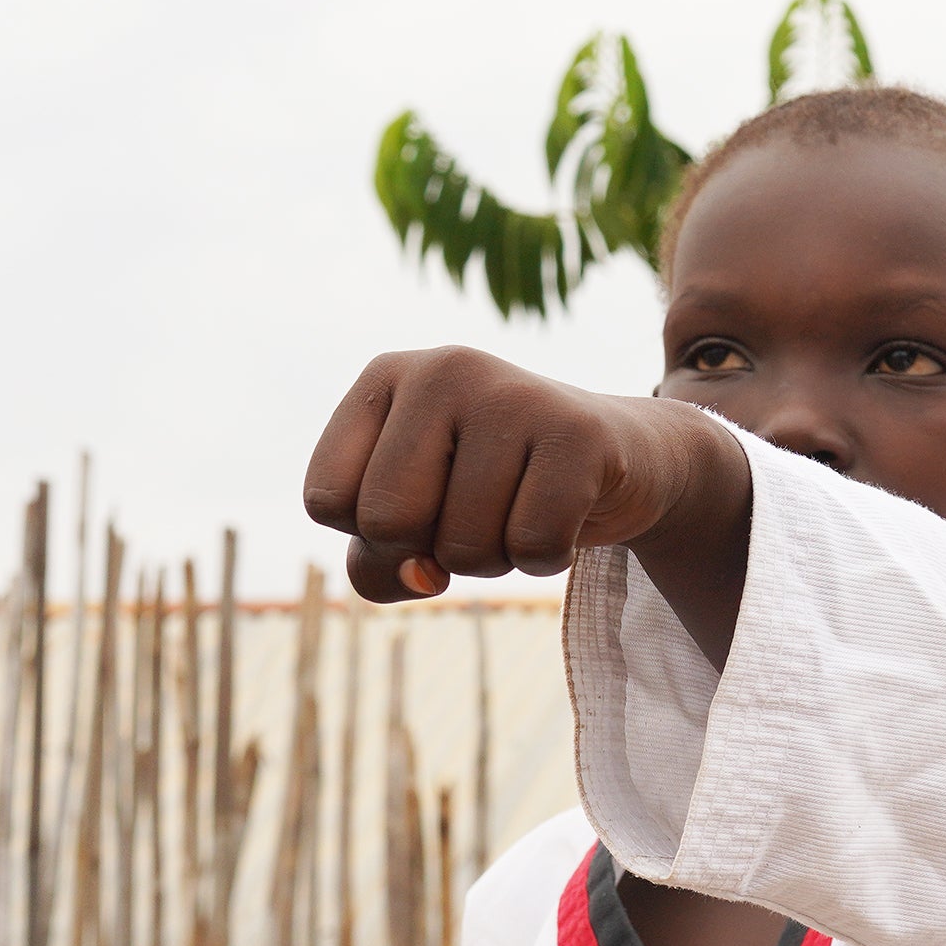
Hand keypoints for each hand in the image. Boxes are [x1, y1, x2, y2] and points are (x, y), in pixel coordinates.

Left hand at [303, 350, 735, 604]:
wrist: (619, 459)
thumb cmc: (494, 489)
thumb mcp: (413, 521)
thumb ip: (378, 564)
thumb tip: (423, 576)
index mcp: (385, 378)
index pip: (326, 501)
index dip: (372, 535)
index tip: (422, 504)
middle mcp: (442, 368)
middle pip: (387, 522)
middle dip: (430, 550)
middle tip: (475, 513)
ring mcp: (512, 393)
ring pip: (461, 547)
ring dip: (494, 557)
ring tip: (522, 506)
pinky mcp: (577, 431)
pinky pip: (533, 547)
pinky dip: (547, 559)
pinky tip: (564, 513)